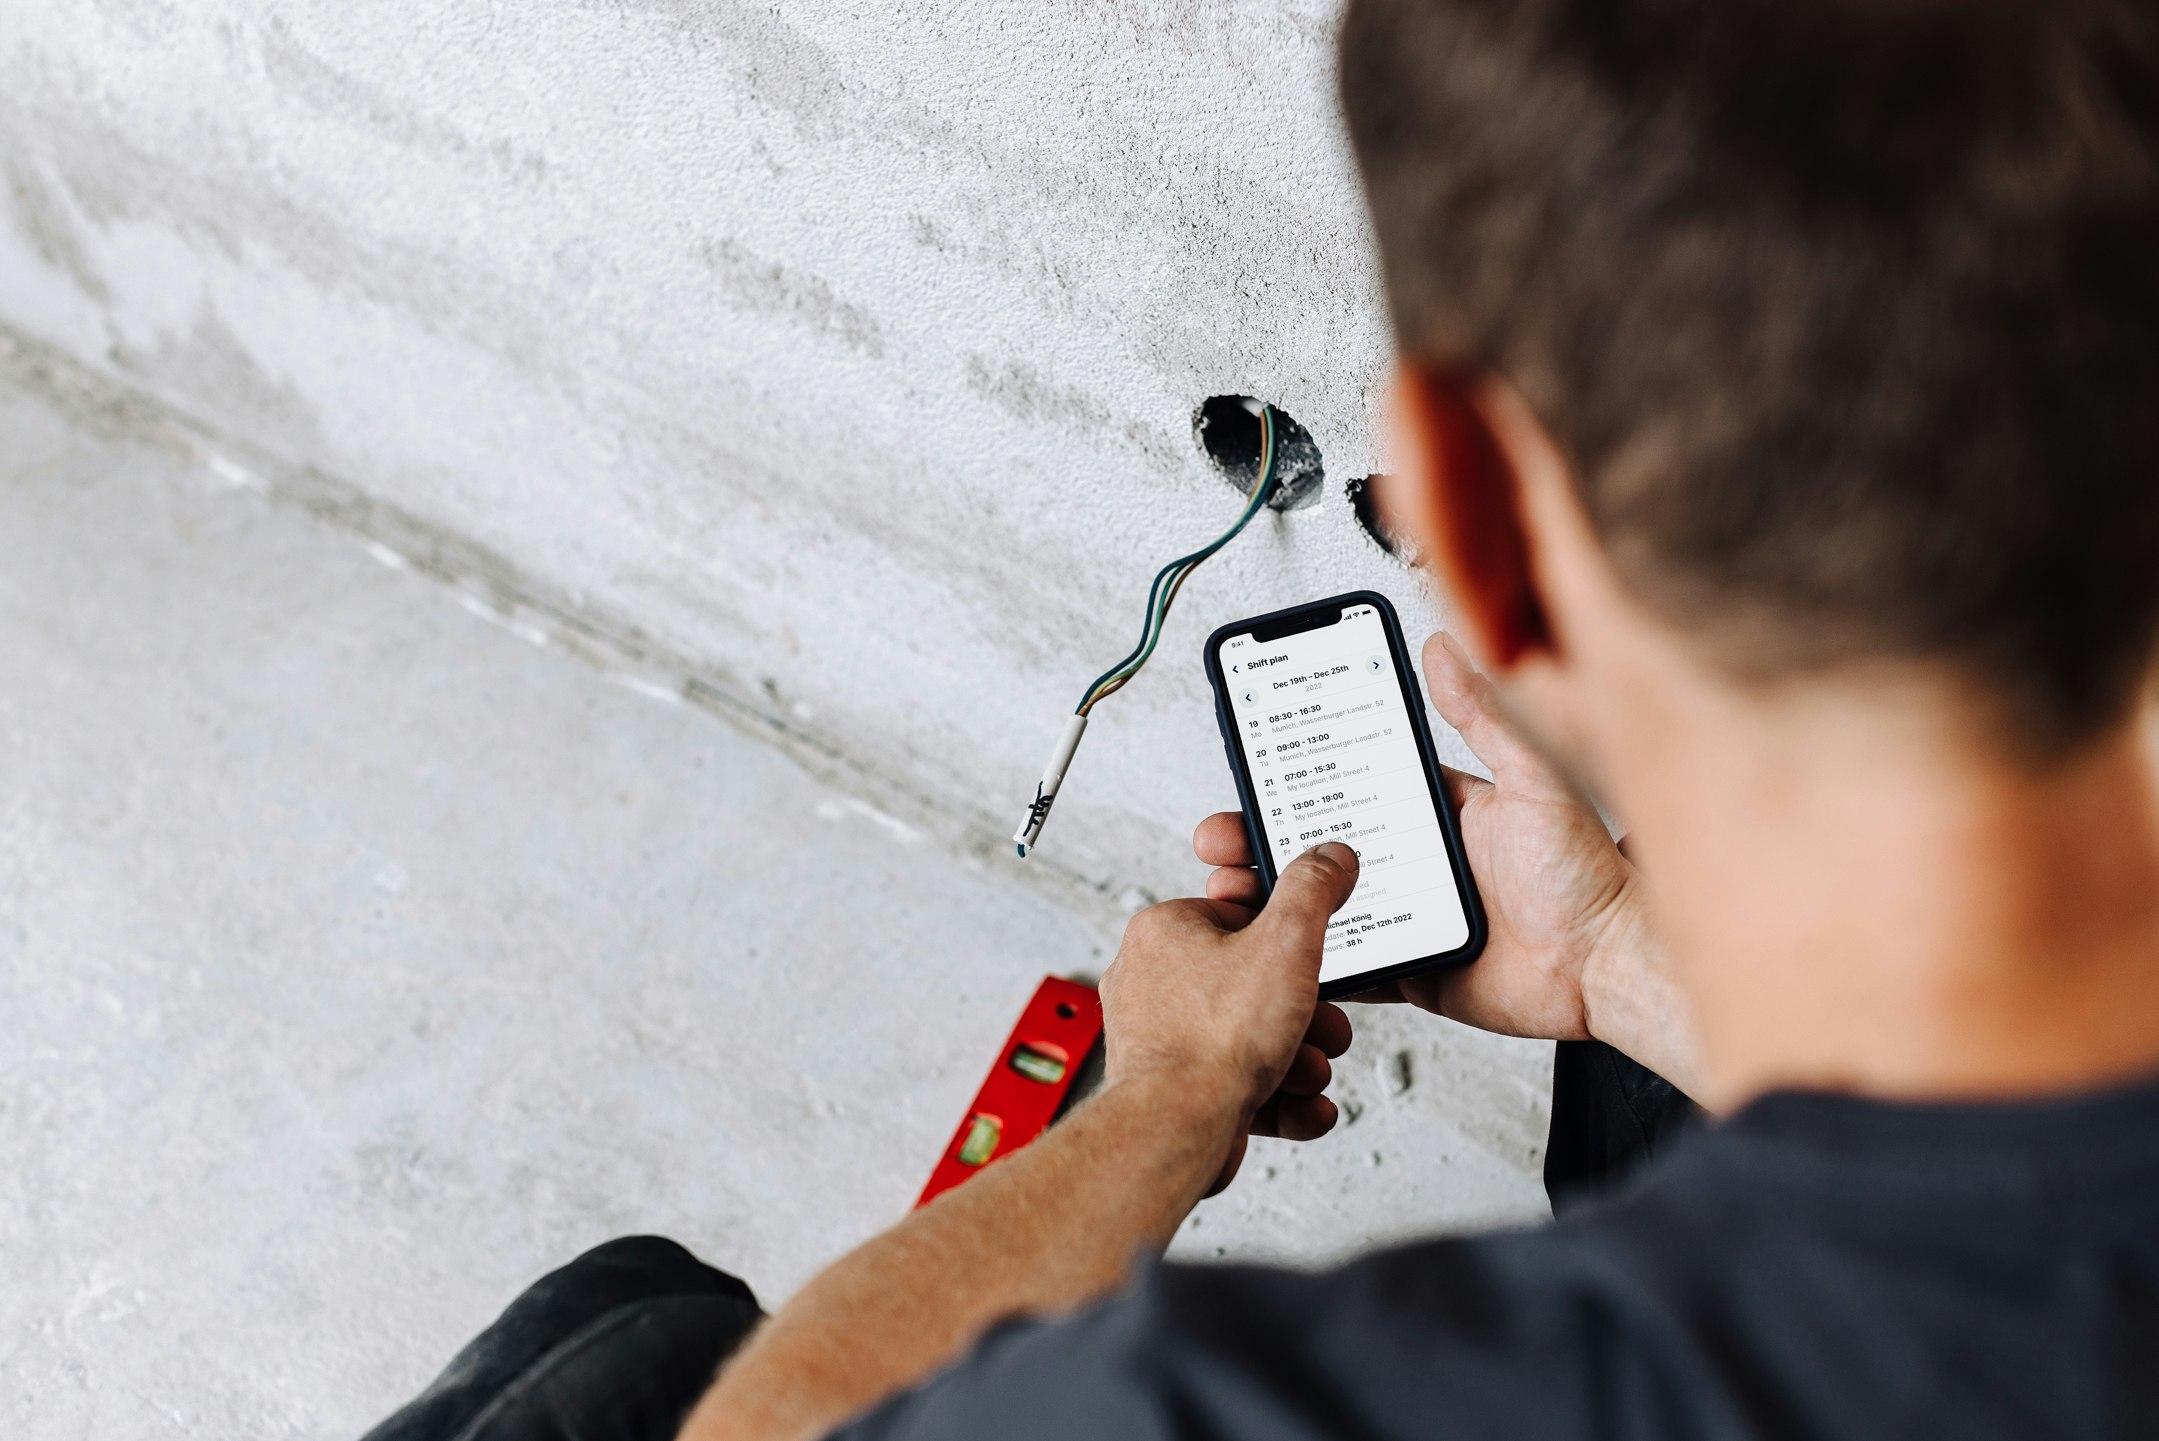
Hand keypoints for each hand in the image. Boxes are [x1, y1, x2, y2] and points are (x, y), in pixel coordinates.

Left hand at [1100, 844, 1360, 1192]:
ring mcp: (1161, 1039)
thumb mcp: (1285, 943)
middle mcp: (1153, 982)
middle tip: (1325, 1023)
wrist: (1176, 1130)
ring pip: (1251, 1038)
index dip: (1289, 939)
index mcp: (1165, 931)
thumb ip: (1312, 891)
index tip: (1317, 955)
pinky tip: (1304, 1103)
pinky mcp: (1176, 1088)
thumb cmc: (1212, 1040)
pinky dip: (1279, 1097)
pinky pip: (1240, 1084)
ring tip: (1311, 1069)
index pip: (1239, 914)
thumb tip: (1327, 857)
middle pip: (1253, 983)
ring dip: (1298, 1057)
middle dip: (1304, 1013)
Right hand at [1197, 632, 1662, 1055]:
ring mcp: (1410, 917)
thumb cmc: (1591, 874)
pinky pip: (1348, 968)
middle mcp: (1419, 861)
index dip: (1298, 777)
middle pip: (1319, 846)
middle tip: (1220, 836)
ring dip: (1271, 901)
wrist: (1611, 967)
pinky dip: (1307, 964)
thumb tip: (1445, 647)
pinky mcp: (1413, 970)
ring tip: (1230, 893)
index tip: (1254, 765)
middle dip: (1262, 839)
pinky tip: (1271, 955)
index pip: (1351, 782)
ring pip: (1320, 908)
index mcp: (1439, 809)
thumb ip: (1484, 716)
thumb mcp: (1533, 777)